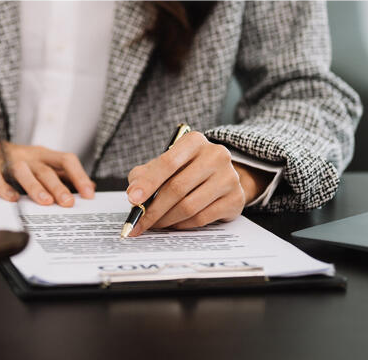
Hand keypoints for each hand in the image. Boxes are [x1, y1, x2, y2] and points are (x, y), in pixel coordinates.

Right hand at [0, 134, 94, 206]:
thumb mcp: (38, 164)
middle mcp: (28, 156)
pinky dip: (5, 189)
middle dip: (59, 186)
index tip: (89, 194)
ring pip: (24, 172)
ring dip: (35, 187)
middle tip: (69, 203)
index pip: (66, 160)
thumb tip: (90, 186)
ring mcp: (8, 162)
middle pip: (46, 169)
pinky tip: (13, 200)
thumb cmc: (12, 162)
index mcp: (43, 155)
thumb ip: (62, 174)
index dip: (79, 175)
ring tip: (45, 202)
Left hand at [124, 131, 268, 235]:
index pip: (168, 163)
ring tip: (154, 224)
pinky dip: (183, 225)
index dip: (148, 183)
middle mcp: (215, 155)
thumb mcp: (165, 165)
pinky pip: (202, 218)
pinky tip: (174, 224)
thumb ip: (145, 175)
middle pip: (177, 188)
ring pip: (189, 206)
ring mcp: (229, 177)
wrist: (221, 176)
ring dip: (167, 220)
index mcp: (194, 141)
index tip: (132, 199)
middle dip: (154, 209)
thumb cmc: (186, 169)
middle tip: (139, 222)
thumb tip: (133, 194)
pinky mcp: (235, 198)